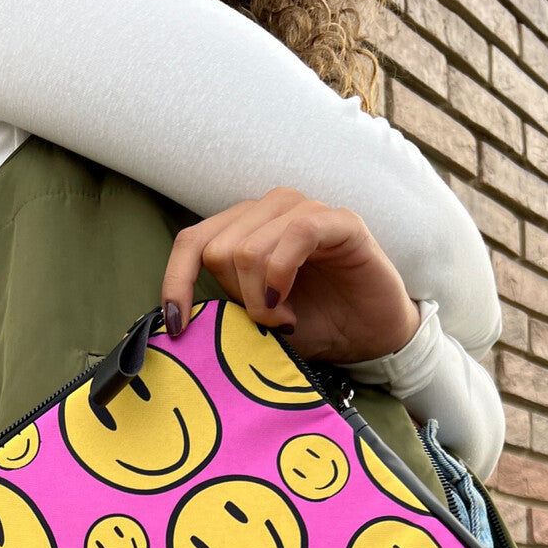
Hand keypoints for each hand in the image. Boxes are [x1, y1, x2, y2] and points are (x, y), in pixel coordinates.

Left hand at [162, 187, 421, 364]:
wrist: (371, 336)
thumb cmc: (314, 325)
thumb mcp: (256, 327)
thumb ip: (222, 314)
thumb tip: (179, 322)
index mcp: (245, 230)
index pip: (192, 242)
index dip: (176, 281)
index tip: (177, 326)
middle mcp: (271, 211)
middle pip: (219, 249)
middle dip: (236, 298)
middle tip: (267, 323)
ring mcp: (304, 211)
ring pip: (249, 247)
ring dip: (259, 298)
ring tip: (283, 319)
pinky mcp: (339, 222)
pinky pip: (294, 235)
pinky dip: (281, 277)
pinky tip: (286, 306)